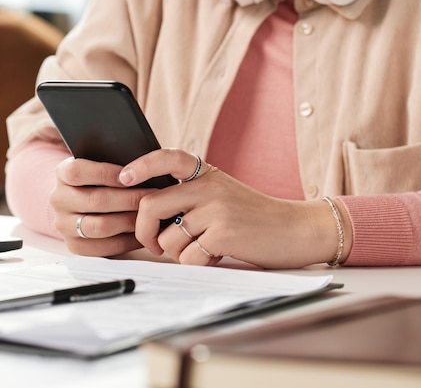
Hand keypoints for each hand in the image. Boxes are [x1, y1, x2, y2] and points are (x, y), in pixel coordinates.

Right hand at [50, 157, 157, 256]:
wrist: (85, 200)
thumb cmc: (103, 179)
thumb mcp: (103, 164)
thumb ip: (116, 164)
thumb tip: (141, 165)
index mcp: (63, 173)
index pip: (77, 171)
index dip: (105, 173)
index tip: (131, 174)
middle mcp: (58, 199)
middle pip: (96, 200)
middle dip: (129, 199)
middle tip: (153, 196)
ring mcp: (64, 225)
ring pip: (100, 226)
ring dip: (130, 221)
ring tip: (149, 216)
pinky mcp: (75, 246)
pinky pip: (103, 248)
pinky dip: (127, 241)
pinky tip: (142, 232)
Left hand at [119, 149, 348, 268]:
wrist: (296, 229)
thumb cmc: (256, 218)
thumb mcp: (223, 195)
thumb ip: (192, 196)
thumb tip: (150, 213)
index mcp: (207, 174)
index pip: (168, 158)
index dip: (141, 166)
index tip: (123, 178)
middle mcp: (209, 186)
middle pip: (151, 206)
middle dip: (144, 231)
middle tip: (154, 243)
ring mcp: (216, 209)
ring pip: (167, 238)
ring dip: (178, 253)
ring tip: (203, 248)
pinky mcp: (223, 233)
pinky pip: (187, 257)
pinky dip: (197, 263)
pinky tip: (217, 255)